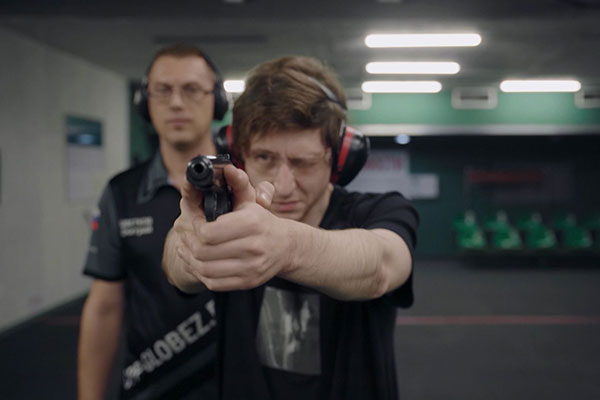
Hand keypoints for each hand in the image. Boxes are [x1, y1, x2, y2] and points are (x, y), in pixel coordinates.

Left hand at [176, 165, 289, 290]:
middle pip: (204, 251)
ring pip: (206, 269)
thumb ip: (237, 184)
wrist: (286, 246)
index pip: (208, 232)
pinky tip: (195, 263)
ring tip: (185, 249)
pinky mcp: (248, 281)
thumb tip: (228, 169)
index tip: (194, 221)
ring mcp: (252, 266)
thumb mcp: (251, 201)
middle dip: (189, 243)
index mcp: (252, 222)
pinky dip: (200, 274)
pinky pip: (214, 283)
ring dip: (190, 260)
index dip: (195, 227)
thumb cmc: (262, 222)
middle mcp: (253, 246)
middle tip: (185, 236)